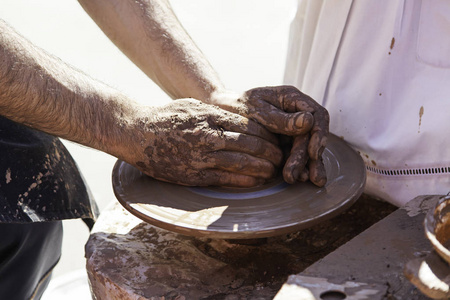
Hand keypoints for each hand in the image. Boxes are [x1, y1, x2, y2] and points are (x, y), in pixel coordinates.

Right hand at [122, 99, 282, 186]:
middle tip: (282, 157)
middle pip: (250, 144)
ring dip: (262, 168)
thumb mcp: (192, 106)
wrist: (136, 134)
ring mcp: (201, 157)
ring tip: (274, 170)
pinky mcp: (194, 175)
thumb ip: (215, 112)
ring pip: (241, 162)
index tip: (276, 139)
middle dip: (270, 152)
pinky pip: (226, 179)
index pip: (248, 125)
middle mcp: (208, 135)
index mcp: (209, 115)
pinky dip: (245, 181)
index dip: (267, 134)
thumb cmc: (164, 117)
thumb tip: (239, 118)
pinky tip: (257, 182)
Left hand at [210, 86, 328, 186]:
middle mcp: (297, 115)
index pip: (317, 114)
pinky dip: (298, 167)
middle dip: (307, 157)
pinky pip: (295, 156)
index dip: (319, 134)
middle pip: (312, 136)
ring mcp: (292, 130)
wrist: (221, 113)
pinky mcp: (285, 144)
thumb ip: (281, 118)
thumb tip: (309, 121)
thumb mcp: (257, 109)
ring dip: (307, 165)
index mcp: (293, 99)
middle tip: (299, 175)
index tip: (312, 152)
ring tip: (304, 180)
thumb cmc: (238, 106)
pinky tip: (299, 178)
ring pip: (307, 148)